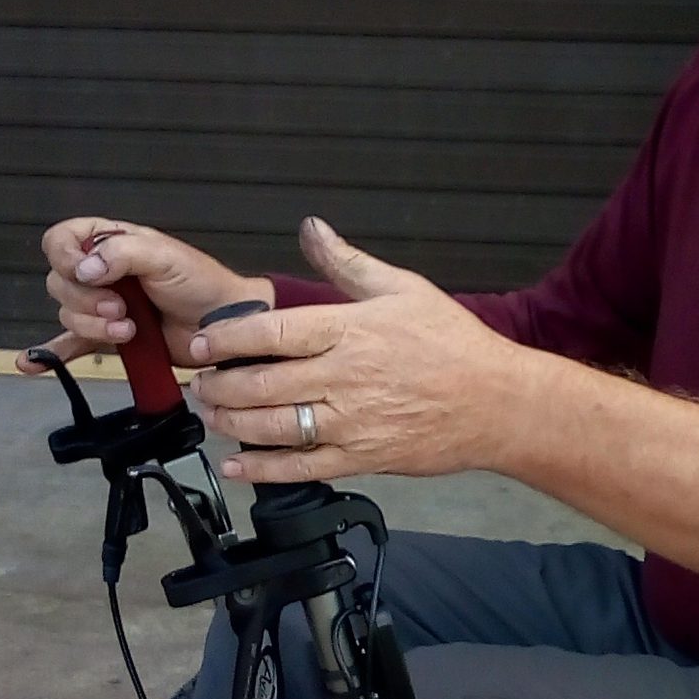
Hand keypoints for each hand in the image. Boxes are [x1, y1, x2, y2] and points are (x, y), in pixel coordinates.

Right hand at [20, 216, 264, 372]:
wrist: (224, 326)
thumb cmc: (200, 282)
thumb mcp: (164, 256)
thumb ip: (121, 254)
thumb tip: (83, 269)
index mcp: (110, 243)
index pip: (61, 240)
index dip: (66, 257)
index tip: (88, 274)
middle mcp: (101, 272)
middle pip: (59, 282)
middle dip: (87, 300)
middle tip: (123, 308)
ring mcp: (102, 306)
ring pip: (68, 315)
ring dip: (93, 327)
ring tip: (129, 330)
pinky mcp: (108, 338)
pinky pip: (69, 345)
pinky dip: (49, 355)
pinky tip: (30, 365)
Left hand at [189, 217, 525, 485]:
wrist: (499, 403)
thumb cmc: (455, 344)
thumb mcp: (404, 288)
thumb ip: (349, 262)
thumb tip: (312, 228)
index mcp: (349, 330)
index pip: (269, 332)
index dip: (223, 338)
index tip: (199, 342)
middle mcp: (343, 377)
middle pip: (259, 384)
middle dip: (218, 386)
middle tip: (201, 383)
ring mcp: (351, 422)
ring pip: (271, 427)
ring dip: (231, 423)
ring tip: (214, 415)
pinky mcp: (362, 458)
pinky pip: (299, 468)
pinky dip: (260, 470)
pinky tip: (235, 465)